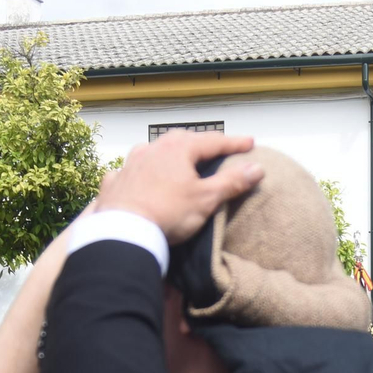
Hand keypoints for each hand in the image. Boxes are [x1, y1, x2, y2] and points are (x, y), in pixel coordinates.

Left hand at [92, 130, 263, 242]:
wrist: (123, 232)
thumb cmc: (168, 213)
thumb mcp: (206, 199)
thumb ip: (232, 182)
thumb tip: (256, 168)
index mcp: (178, 149)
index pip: (212, 141)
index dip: (233, 143)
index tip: (250, 143)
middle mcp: (152, 149)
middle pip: (181, 140)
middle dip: (199, 143)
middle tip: (212, 148)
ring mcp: (130, 164)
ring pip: (152, 150)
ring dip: (166, 152)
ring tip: (175, 159)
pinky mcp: (115, 181)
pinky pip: (129, 170)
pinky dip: (139, 171)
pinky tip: (138, 177)